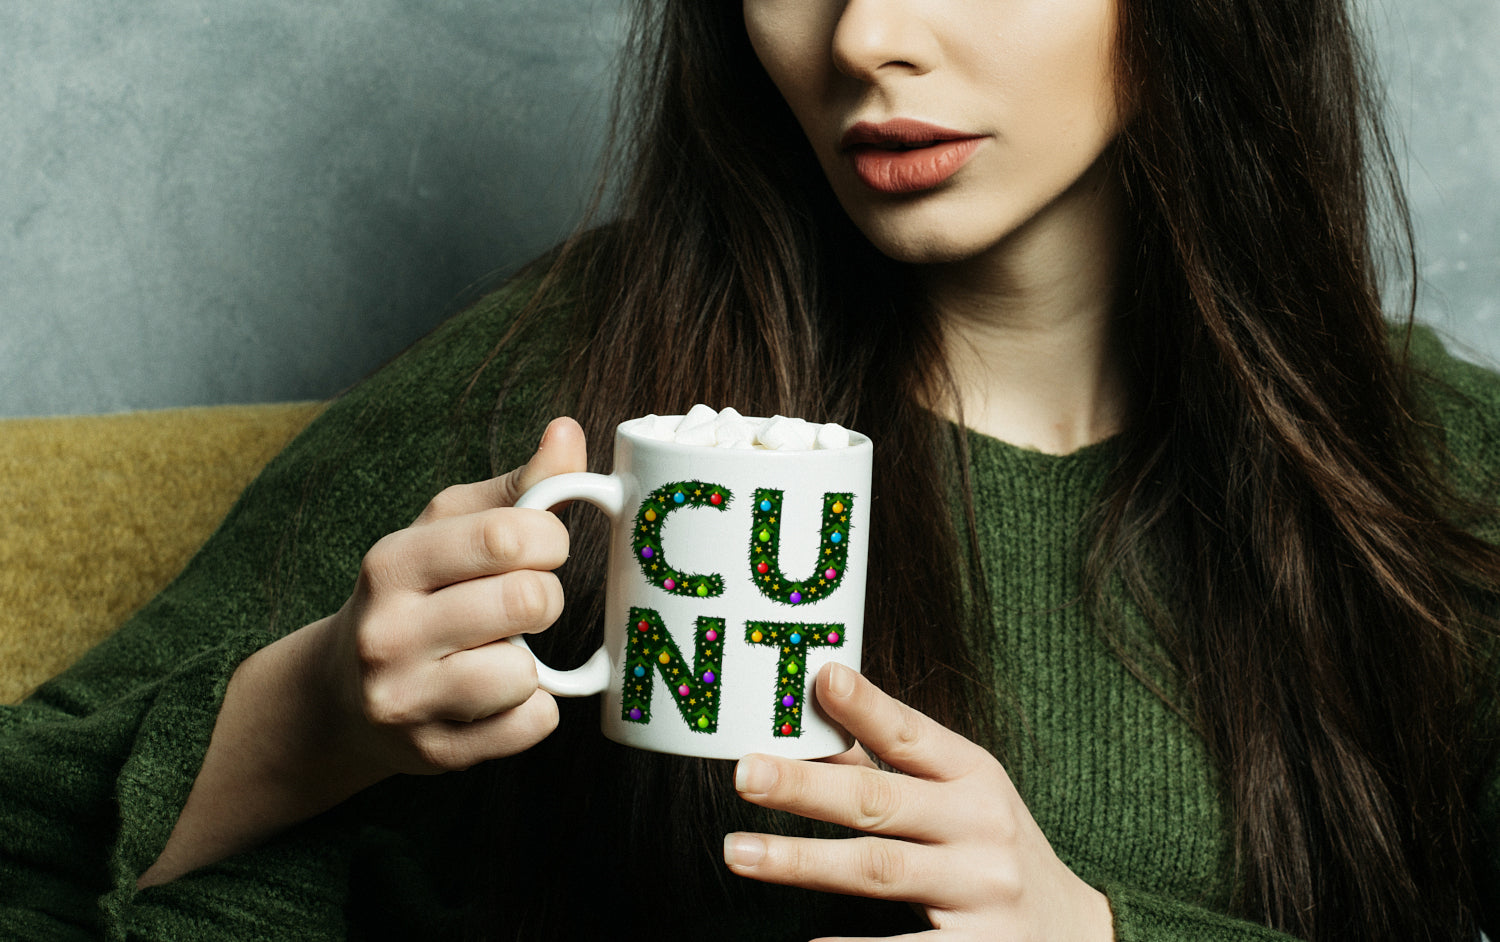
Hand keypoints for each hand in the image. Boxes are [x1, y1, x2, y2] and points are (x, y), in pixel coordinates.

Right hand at [320, 415, 586, 777]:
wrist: (339, 697)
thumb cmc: (416, 595)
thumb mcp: (448, 529)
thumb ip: (519, 487)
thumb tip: (568, 432)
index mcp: (392, 563)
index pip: (507, 537)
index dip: (550, 540)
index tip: (543, 549)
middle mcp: (387, 633)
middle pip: (528, 602)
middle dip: (546, 599)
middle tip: (524, 605)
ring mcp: (406, 700)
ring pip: (525, 673)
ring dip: (532, 662)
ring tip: (501, 652)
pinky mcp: (434, 754)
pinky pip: (529, 726)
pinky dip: (533, 710)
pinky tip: (500, 697)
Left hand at [722, 663, 1113, 940]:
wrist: (1075, 934)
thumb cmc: (991, 851)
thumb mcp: (959, 797)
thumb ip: (888, 769)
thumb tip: (811, 719)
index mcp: (973, 777)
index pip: (912, 735)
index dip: (866, 706)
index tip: (819, 677)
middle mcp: (980, 828)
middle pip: (879, 802)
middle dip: (807, 787)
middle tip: (746, 774)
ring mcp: (980, 891)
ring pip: (878, 870)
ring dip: (801, 861)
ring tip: (739, 852)